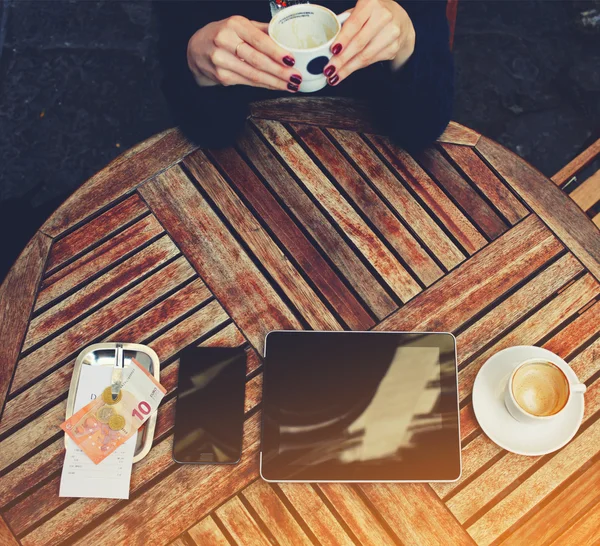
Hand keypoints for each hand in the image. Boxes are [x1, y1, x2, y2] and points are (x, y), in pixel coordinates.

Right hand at [187, 16, 302, 91]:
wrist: (196, 49)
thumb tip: (286, 37)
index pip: (259, 40)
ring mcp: (222, 61)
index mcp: (234, 25)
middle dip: (280, 71)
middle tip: (296, 77)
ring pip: (254, 75)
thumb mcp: (240, 25)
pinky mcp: (222, 77)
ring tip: (291, 85)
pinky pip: (248, 82)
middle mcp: (225, 42)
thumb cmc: (222, 35)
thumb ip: (261, 31)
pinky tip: (276, 86)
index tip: (292, 60)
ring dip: (275, 82)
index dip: (276, 52)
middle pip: (258, 61)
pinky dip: (265, 85)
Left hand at [323, 0, 415, 85]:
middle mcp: (384, 16)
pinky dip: (357, 68)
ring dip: (348, 68)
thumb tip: (327, 43)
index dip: (343, 39)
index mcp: (371, 3)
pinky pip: (371, 61)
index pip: (354, 23)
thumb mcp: (360, 11)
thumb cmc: (374, 14)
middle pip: (359, 43)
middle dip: (342, 59)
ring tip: (335, 76)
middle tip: (329, 69)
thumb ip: (346, 23)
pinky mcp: (394, 48)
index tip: (332, 51)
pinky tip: (347, 71)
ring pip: (365, 56)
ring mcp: (391, 33)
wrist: (401, 20)